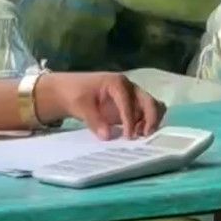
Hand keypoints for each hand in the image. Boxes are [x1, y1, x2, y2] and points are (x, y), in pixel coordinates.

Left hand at [37, 72, 165, 139]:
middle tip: (144, 135)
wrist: (69, 91)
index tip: (128, 136)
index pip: (129, 102)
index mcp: (118, 83)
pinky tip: (138, 134)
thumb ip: (94, 120)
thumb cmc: (75, 94)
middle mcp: (130, 88)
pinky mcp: (131, 108)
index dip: (130, 120)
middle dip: (151, 118)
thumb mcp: (80, 106)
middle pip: (149, 101)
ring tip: (142, 135)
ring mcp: (132, 98)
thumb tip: (108, 136)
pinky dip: (147, 123)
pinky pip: (146, 114)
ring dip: (151, 120)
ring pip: (152, 106)